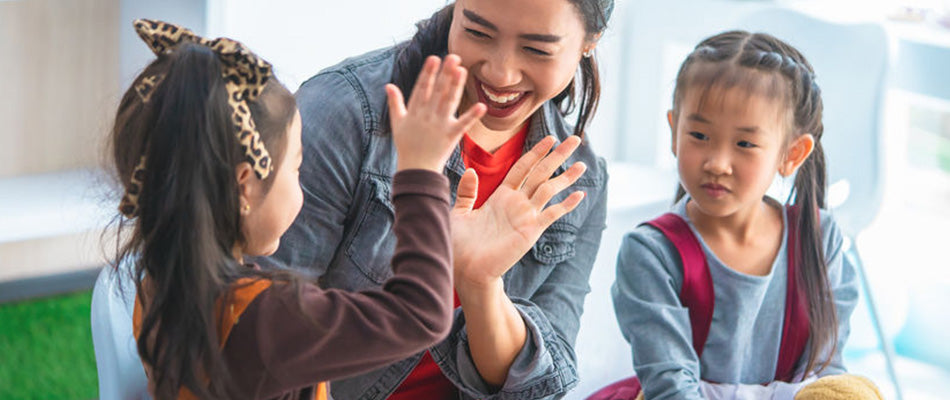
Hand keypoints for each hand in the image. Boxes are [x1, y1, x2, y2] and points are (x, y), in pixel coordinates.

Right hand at [386, 54, 485, 171]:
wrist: (416, 169)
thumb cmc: (406, 145)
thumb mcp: (397, 122)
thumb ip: (395, 102)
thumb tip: (388, 85)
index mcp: (415, 111)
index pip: (422, 88)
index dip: (428, 73)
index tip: (434, 58)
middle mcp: (427, 116)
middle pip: (437, 91)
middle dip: (445, 74)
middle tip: (454, 57)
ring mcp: (439, 126)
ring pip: (448, 102)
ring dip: (456, 86)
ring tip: (463, 71)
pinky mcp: (451, 136)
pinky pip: (463, 124)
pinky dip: (472, 116)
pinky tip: (482, 106)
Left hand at [451, 135, 586, 289]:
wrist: (466, 270)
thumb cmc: (460, 245)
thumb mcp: (459, 213)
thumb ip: (467, 192)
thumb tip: (470, 170)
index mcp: (501, 196)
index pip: (522, 168)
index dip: (536, 153)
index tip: (550, 139)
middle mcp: (517, 203)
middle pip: (541, 173)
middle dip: (557, 156)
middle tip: (575, 139)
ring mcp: (526, 216)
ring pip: (549, 190)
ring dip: (566, 177)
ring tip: (582, 164)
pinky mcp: (531, 231)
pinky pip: (551, 214)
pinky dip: (565, 205)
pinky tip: (579, 194)